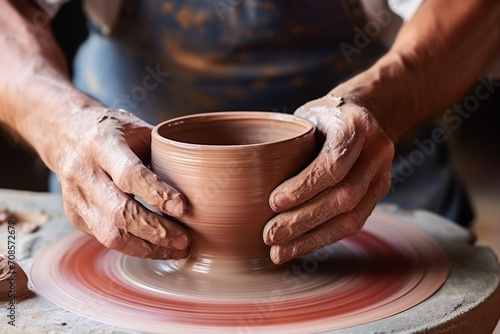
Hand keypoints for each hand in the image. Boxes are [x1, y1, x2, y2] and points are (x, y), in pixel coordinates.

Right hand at [55, 107, 189, 258]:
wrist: (65, 134)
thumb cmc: (113, 131)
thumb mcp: (137, 129)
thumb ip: (163, 153)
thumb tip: (201, 181)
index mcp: (102, 144)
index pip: (129, 175)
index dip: (157, 194)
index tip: (183, 208)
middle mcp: (83, 172)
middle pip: (120, 213)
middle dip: (157, 231)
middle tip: (185, 240)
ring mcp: (75, 198)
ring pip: (111, 235)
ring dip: (148, 248)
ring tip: (176, 250)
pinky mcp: (75, 216)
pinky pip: (106, 240)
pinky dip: (135, 247)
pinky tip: (157, 246)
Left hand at [263, 95, 393, 263]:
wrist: (364, 114)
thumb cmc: (324, 118)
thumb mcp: (306, 117)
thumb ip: (289, 143)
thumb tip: (249, 179)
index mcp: (356, 125)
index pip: (333, 163)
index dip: (304, 186)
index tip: (273, 202)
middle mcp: (377, 151)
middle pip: (344, 196)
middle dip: (304, 220)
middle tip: (270, 235)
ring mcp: (383, 175)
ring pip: (351, 217)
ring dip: (312, 238)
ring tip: (280, 251)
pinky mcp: (378, 195)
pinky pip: (354, 224)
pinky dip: (323, 238)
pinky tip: (299, 247)